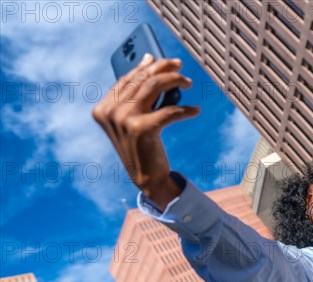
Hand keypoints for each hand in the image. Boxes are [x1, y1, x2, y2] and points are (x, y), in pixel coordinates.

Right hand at [92, 54, 199, 208]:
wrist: (146, 178)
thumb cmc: (143, 145)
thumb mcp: (134, 118)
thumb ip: (137, 93)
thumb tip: (149, 61)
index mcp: (103, 109)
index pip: (127, 79)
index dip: (146, 66)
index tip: (163, 60)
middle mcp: (110, 112)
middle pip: (141, 79)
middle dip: (164, 68)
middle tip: (180, 66)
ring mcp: (123, 120)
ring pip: (154, 86)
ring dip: (175, 81)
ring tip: (187, 83)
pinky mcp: (141, 129)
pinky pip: (169, 111)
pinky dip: (185, 109)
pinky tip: (195, 110)